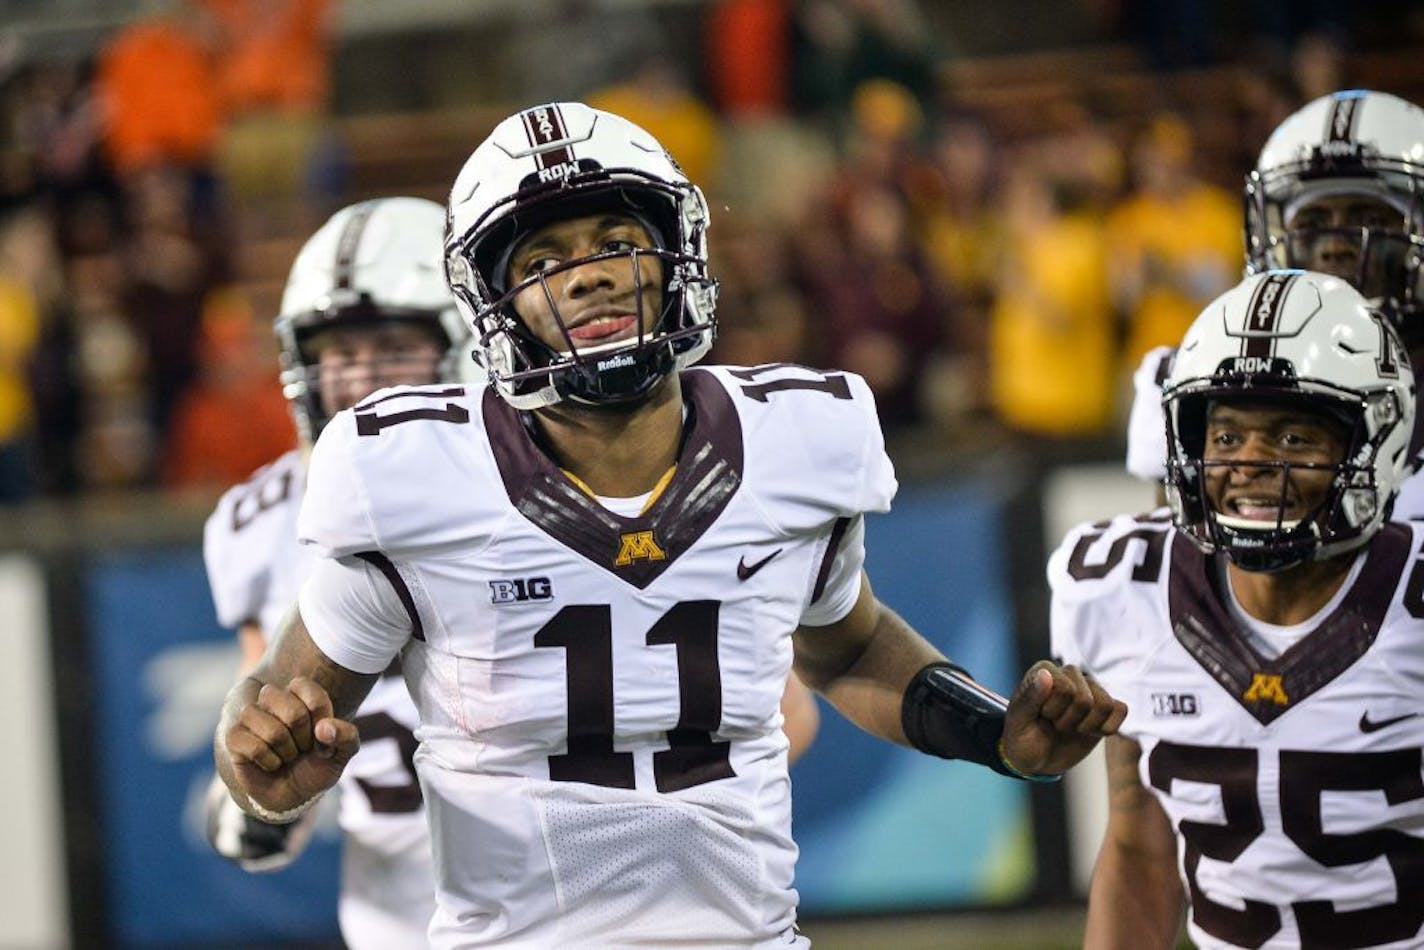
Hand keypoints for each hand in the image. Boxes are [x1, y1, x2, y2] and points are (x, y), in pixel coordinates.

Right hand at [222, 676, 359, 814]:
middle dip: (304, 740)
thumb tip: (323, 729)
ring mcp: (251, 715)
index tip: (321, 736)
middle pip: (294, 712)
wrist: (293, 793)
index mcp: (300, 692)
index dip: (322, 721)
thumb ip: (346, 736)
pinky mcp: (234, 736)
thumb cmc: (317, 765)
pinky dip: (269, 762)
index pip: (314, 695)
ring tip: (286, 756)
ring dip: (286, 753)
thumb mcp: (343, 753)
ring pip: (273, 731)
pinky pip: (254, 747)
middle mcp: (273, 698)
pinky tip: (270, 764)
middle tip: (302, 748)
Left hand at [1000, 660, 1126, 776]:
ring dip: (1086, 726)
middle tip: (1053, 724)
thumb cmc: (1021, 738)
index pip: (1066, 689)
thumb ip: (1030, 697)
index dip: (1053, 711)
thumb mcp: (1018, 721)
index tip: (1039, 716)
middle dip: (1068, 721)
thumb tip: (1046, 674)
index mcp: (1044, 670)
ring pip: (1105, 705)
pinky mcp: (1104, 706)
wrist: (1034, 759)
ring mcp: (1089, 689)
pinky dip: (1107, 728)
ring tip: (1068, 727)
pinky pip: (1121, 709)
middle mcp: (1069, 674)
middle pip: (1086, 699)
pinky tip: (1088, 731)